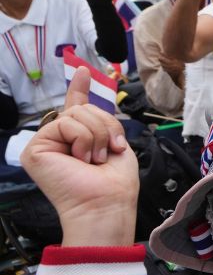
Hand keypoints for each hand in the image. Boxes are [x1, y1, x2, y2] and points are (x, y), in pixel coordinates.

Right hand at [21, 71, 137, 246]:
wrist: (107, 203)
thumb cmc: (115, 183)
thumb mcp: (114, 143)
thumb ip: (101, 121)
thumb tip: (88, 101)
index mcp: (81, 139)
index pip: (77, 108)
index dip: (79, 88)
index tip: (83, 71)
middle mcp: (61, 140)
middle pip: (84, 108)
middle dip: (105, 126)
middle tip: (106, 152)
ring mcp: (46, 143)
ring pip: (76, 113)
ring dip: (96, 135)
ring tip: (93, 159)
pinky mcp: (35, 148)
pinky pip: (65, 123)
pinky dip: (82, 139)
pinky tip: (80, 158)